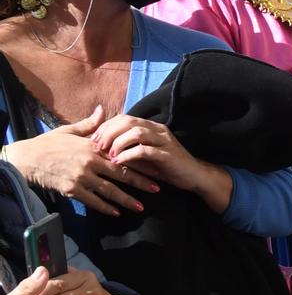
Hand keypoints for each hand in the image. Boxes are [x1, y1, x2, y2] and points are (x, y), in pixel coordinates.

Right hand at [6, 109, 154, 214]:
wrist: (26, 158)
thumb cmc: (48, 143)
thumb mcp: (70, 130)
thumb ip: (91, 124)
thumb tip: (103, 110)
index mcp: (93, 147)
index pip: (122, 156)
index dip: (140, 163)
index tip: (155, 168)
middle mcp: (90, 162)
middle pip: (121, 174)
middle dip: (141, 182)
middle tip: (157, 189)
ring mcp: (81, 177)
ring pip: (109, 190)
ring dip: (126, 200)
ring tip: (140, 207)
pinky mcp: (71, 189)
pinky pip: (92, 200)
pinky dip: (105, 207)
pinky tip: (116, 213)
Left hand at [89, 115, 207, 194]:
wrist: (194, 176)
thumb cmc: (166, 166)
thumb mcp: (143, 154)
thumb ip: (127, 147)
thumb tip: (102, 145)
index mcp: (151, 126)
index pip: (124, 117)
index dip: (106, 126)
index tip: (94, 140)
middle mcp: (158, 129)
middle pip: (128, 121)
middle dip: (109, 133)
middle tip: (98, 146)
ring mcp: (164, 140)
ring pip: (136, 132)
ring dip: (118, 143)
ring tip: (109, 155)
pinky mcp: (168, 154)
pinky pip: (144, 150)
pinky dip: (128, 155)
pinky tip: (118, 162)